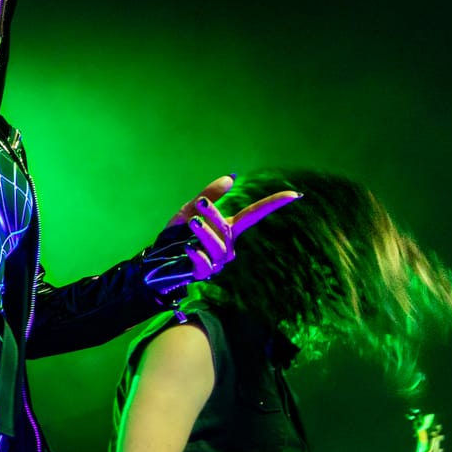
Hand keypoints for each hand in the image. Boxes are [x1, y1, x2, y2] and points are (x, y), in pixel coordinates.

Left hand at [162, 175, 300, 283]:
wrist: (156, 259)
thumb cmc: (175, 234)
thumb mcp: (189, 210)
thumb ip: (209, 195)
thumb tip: (231, 177)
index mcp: (228, 228)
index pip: (255, 213)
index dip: (274, 203)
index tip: (295, 195)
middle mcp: (227, 245)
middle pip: (228, 228)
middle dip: (214, 214)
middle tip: (199, 203)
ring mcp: (217, 261)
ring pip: (218, 246)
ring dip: (204, 232)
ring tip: (191, 222)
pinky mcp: (204, 273)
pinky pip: (205, 264)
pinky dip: (197, 254)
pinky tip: (188, 247)